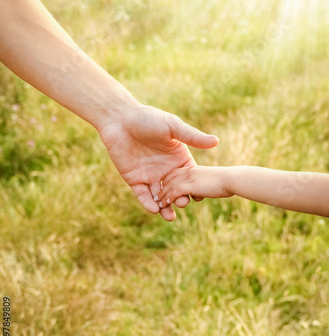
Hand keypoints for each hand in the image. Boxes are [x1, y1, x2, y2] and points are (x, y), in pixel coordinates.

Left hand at [98, 104, 218, 220]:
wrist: (120, 118)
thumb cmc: (148, 118)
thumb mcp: (172, 126)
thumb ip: (192, 136)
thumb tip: (216, 141)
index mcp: (178, 158)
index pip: (189, 177)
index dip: (195, 187)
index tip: (201, 196)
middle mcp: (165, 169)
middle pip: (176, 190)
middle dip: (180, 199)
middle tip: (183, 204)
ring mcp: (150, 175)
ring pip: (160, 197)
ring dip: (165, 207)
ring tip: (170, 217)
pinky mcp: (134, 179)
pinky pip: (142, 195)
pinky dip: (148, 203)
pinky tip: (154, 210)